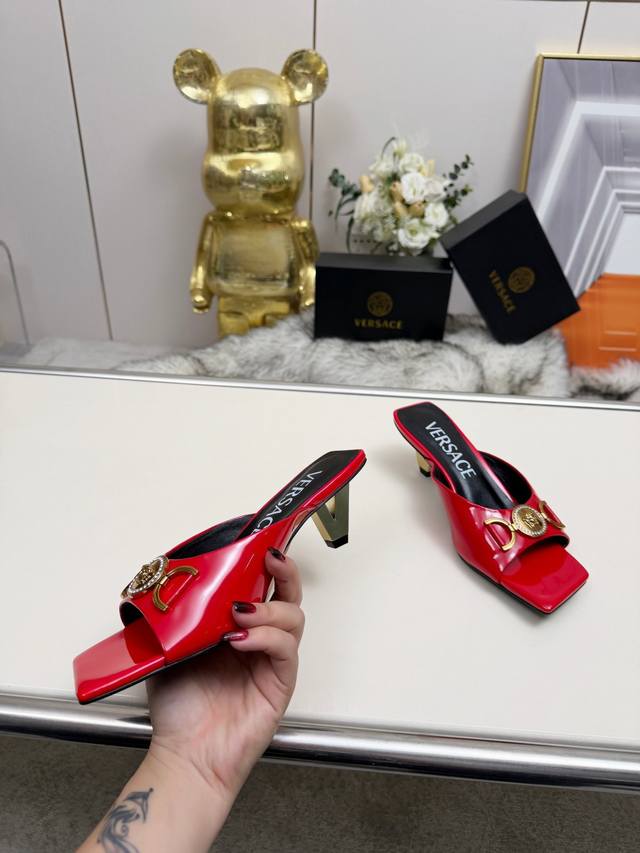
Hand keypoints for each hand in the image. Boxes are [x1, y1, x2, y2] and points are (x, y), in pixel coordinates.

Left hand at [145, 548, 303, 798]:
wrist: (186, 755)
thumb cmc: (179, 709)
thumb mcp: (167, 650)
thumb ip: (172, 618)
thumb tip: (161, 582)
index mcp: (236, 626)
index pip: (260, 586)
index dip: (264, 564)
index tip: (258, 544)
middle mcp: (259, 639)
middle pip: (288, 595)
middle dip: (284, 571)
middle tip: (269, 559)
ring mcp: (272, 660)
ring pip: (292, 617)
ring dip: (268, 607)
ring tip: (239, 612)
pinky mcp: (280, 682)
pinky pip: (284, 649)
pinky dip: (265, 637)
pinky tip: (241, 639)